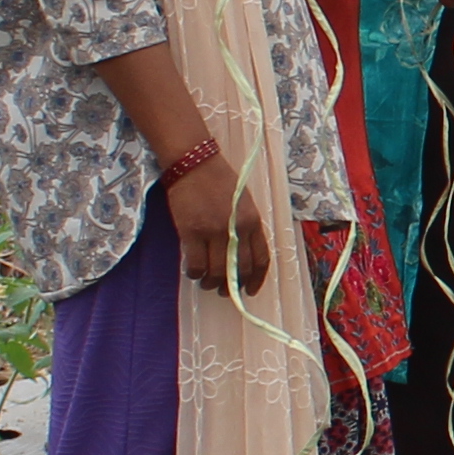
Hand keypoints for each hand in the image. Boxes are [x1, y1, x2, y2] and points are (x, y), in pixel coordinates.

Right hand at [166, 145, 270, 297]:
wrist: (195, 163)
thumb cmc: (219, 180)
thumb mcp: (243, 203)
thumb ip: (245, 227)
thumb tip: (240, 256)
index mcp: (253, 221)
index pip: (261, 259)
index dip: (257, 279)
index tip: (251, 290)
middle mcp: (237, 229)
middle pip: (240, 270)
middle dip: (233, 286)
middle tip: (224, 291)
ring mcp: (214, 231)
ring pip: (217, 272)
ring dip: (212, 283)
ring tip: (206, 282)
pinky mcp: (192, 232)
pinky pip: (196, 264)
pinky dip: (195, 273)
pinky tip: (193, 272)